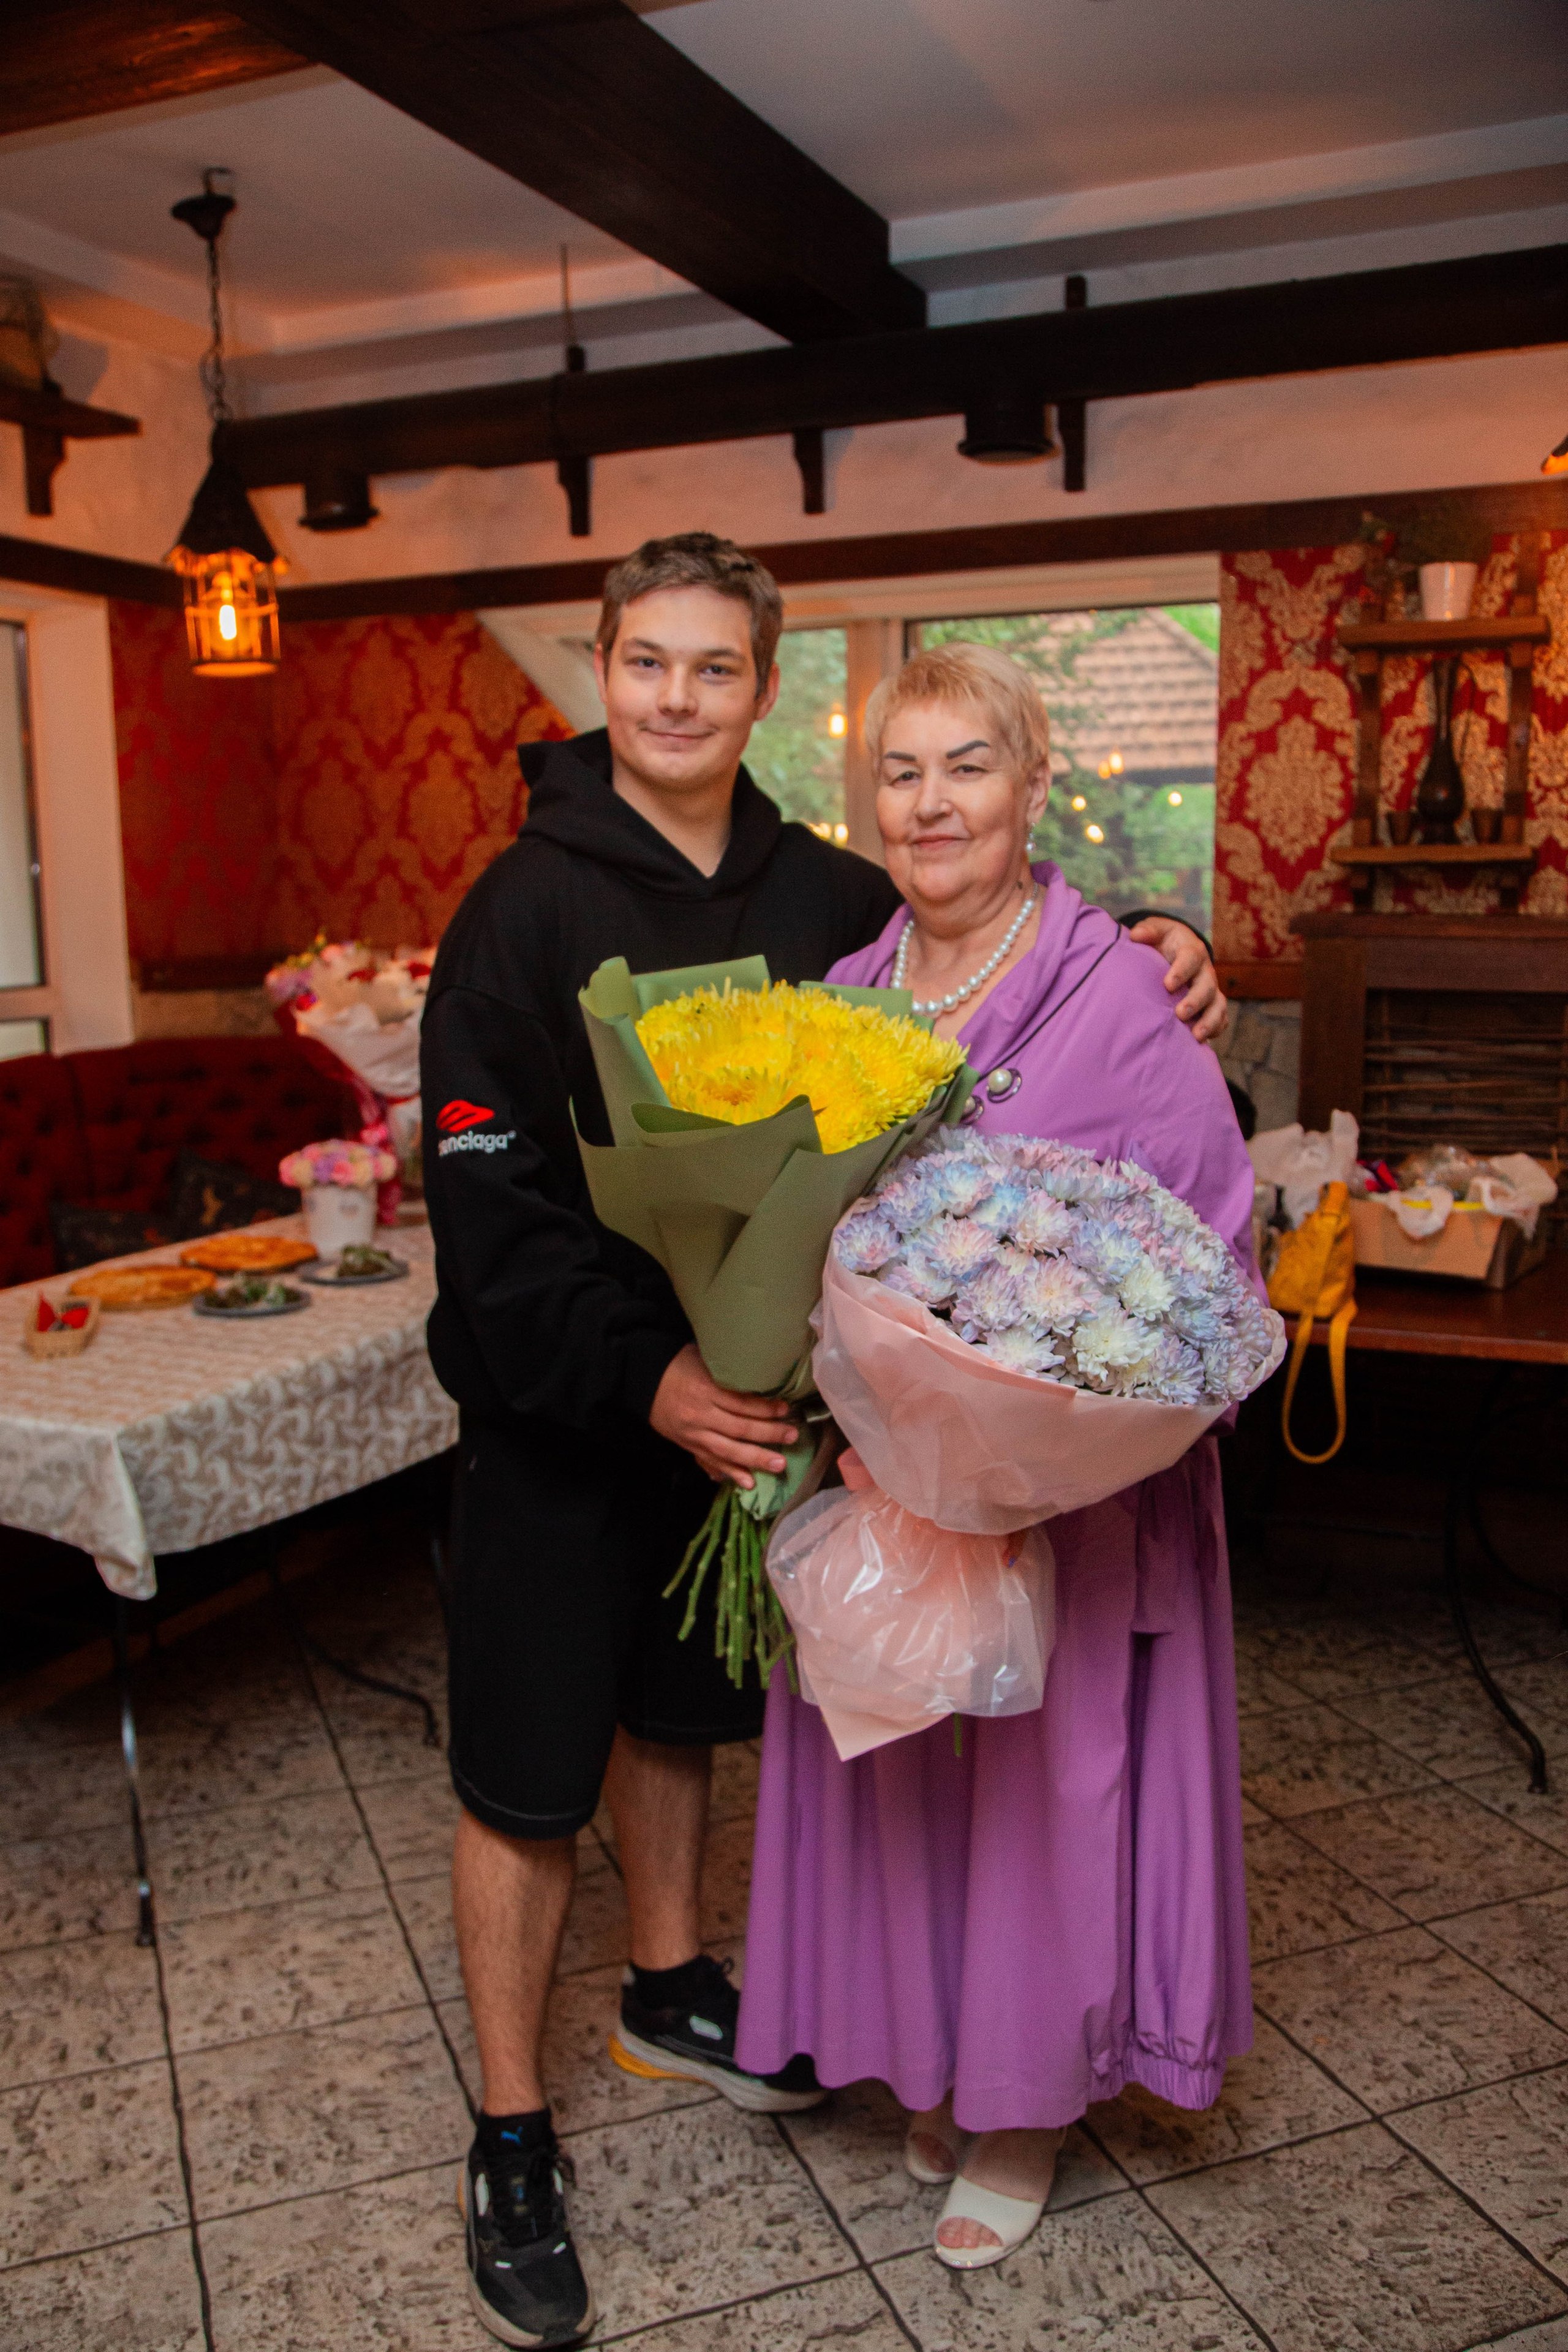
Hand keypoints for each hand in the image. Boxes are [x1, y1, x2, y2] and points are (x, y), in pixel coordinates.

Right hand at [649, 1344, 797, 1488]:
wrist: (641, 1380)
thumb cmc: (677, 1364)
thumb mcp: (702, 1358)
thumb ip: (727, 1369)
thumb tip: (760, 1374)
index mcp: (705, 1388)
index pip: (740, 1402)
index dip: (764, 1408)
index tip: (785, 1409)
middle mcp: (701, 1414)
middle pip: (739, 1428)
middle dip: (768, 1434)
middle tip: (792, 1436)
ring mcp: (694, 1433)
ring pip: (728, 1450)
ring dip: (755, 1458)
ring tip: (779, 1465)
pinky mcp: (688, 1445)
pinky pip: (711, 1461)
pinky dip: (730, 1472)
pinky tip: (748, 1482)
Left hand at [1127, 916, 1229, 1044]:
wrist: (1174, 951)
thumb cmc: (1162, 941)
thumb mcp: (1156, 930)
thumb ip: (1148, 931)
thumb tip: (1137, 935)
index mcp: (1192, 950)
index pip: (1192, 958)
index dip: (1182, 971)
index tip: (1168, 985)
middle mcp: (1205, 971)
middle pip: (1207, 985)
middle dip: (1195, 1000)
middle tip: (1180, 1013)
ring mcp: (1210, 989)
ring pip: (1218, 1005)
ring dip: (1209, 1020)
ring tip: (1196, 1035)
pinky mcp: (1211, 1005)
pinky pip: (1220, 1018)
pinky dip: (1215, 1029)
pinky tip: (1201, 1042)